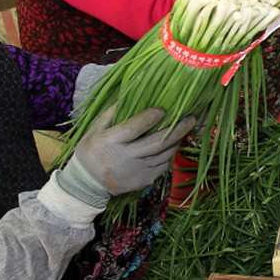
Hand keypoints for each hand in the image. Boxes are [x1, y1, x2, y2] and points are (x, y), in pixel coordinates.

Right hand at [57, 105, 197, 204]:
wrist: (88, 183)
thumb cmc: (91, 151)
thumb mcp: (94, 130)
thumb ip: (111, 113)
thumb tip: (129, 95)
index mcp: (111, 142)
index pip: (134, 128)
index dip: (149, 118)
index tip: (163, 109)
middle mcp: (125, 158)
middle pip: (157, 143)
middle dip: (177, 129)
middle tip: (191, 118)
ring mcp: (136, 171)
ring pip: (163, 155)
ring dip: (176, 141)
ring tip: (185, 129)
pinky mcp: (143, 181)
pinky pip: (162, 166)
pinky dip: (168, 154)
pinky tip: (172, 144)